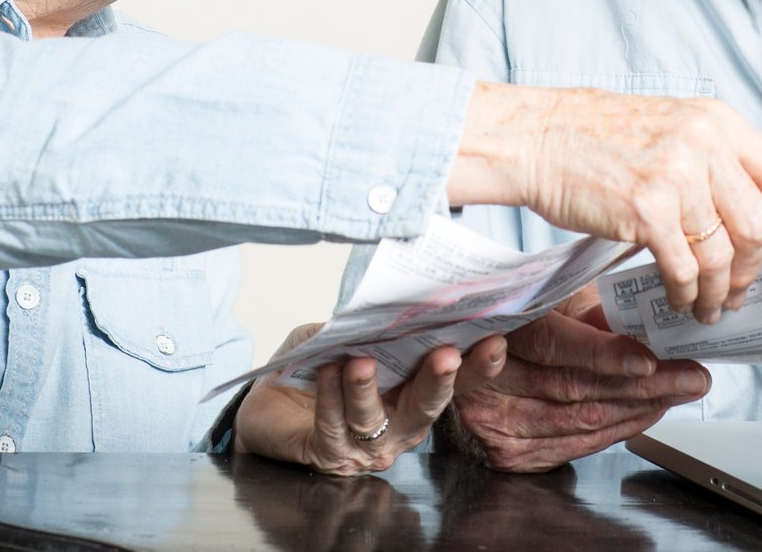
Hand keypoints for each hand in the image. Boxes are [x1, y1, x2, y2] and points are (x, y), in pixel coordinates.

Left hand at [235, 323, 504, 475]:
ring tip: (361, 363)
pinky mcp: (330, 455)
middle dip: (438, 381)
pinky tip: (326, 373)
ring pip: (374, 420)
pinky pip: (332, 427)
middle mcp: (399, 427)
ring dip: (367, 389)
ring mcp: (366, 447)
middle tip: (445, 355)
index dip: (477, 365)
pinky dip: (328, 398)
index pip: (455, 383)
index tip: (495, 339)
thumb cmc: (314, 367)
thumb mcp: (345, 337)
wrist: (266, 405)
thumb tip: (391, 305)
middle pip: (426, 407)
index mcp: (413, 395)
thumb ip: (369, 328)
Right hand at [448, 290, 708, 471]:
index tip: (649, 358)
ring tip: (679, 393)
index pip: (555, 344)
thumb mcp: (543, 299)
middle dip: (643, 385)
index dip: (604, 354)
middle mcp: (491, 379)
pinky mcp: (509, 453)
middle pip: (576, 388)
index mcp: (499, 327)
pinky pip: (573, 447)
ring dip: (638, 409)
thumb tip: (642, 314)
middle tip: (690, 375)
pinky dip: (616, 430)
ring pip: (579, 421)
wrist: (454, 365)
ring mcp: (496, 421)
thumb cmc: (508, 324)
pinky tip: (646, 414)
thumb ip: (585, 309)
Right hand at [450, 84, 761, 322]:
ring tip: (706, 304)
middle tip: (738, 292)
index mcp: (718, 121)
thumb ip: (716, 161)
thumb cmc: (597, 137)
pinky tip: (679, 298)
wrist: (537, 136)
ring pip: (723, 254)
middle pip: (759, 224)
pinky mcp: (646, 209)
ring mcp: (676, 175)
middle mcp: (704, 142)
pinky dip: (686, 293)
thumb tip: (753, 219)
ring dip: (718, 291)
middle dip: (753, 271)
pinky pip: (684, 268)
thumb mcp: (673, 127)